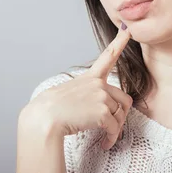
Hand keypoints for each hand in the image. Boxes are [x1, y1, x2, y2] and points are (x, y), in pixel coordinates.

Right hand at [20, 24, 132, 149]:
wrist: (44, 118)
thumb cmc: (52, 110)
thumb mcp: (69, 95)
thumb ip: (88, 95)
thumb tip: (101, 109)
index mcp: (89, 78)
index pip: (107, 56)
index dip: (120, 41)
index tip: (128, 29)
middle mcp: (97, 84)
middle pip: (124, 99)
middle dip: (121, 115)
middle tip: (114, 128)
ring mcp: (100, 96)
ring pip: (120, 115)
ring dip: (116, 129)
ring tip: (106, 138)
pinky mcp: (102, 111)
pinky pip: (115, 128)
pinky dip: (112, 138)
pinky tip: (105, 143)